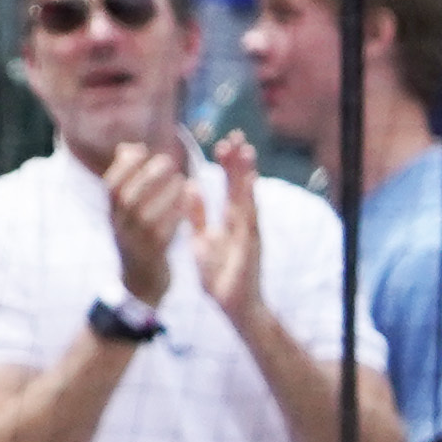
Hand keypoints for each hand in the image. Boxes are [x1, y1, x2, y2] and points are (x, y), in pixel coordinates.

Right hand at [101, 140, 186, 309]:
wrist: (140, 282)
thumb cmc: (139, 238)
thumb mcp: (127, 211)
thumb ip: (129, 179)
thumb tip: (129, 147)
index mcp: (113, 213)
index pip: (110, 185)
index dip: (123, 166)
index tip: (141, 150)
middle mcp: (119, 226)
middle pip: (127, 197)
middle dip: (146, 176)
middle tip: (168, 161)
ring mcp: (134, 241)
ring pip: (145, 215)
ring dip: (164, 195)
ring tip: (182, 180)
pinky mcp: (152, 254)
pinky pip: (162, 234)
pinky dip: (174, 217)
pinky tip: (187, 204)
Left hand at [193, 130, 267, 326]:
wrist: (234, 306)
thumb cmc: (220, 274)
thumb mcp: (201, 240)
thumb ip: (197, 215)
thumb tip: (190, 187)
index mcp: (230, 221)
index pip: (230, 187)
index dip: (228, 165)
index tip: (224, 141)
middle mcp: (243, 223)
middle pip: (241, 186)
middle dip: (239, 161)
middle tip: (236, 135)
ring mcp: (249, 233)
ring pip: (247, 198)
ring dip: (246, 175)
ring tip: (245, 151)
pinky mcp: (251, 246)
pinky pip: (249, 220)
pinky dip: (249, 200)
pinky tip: (248, 183)